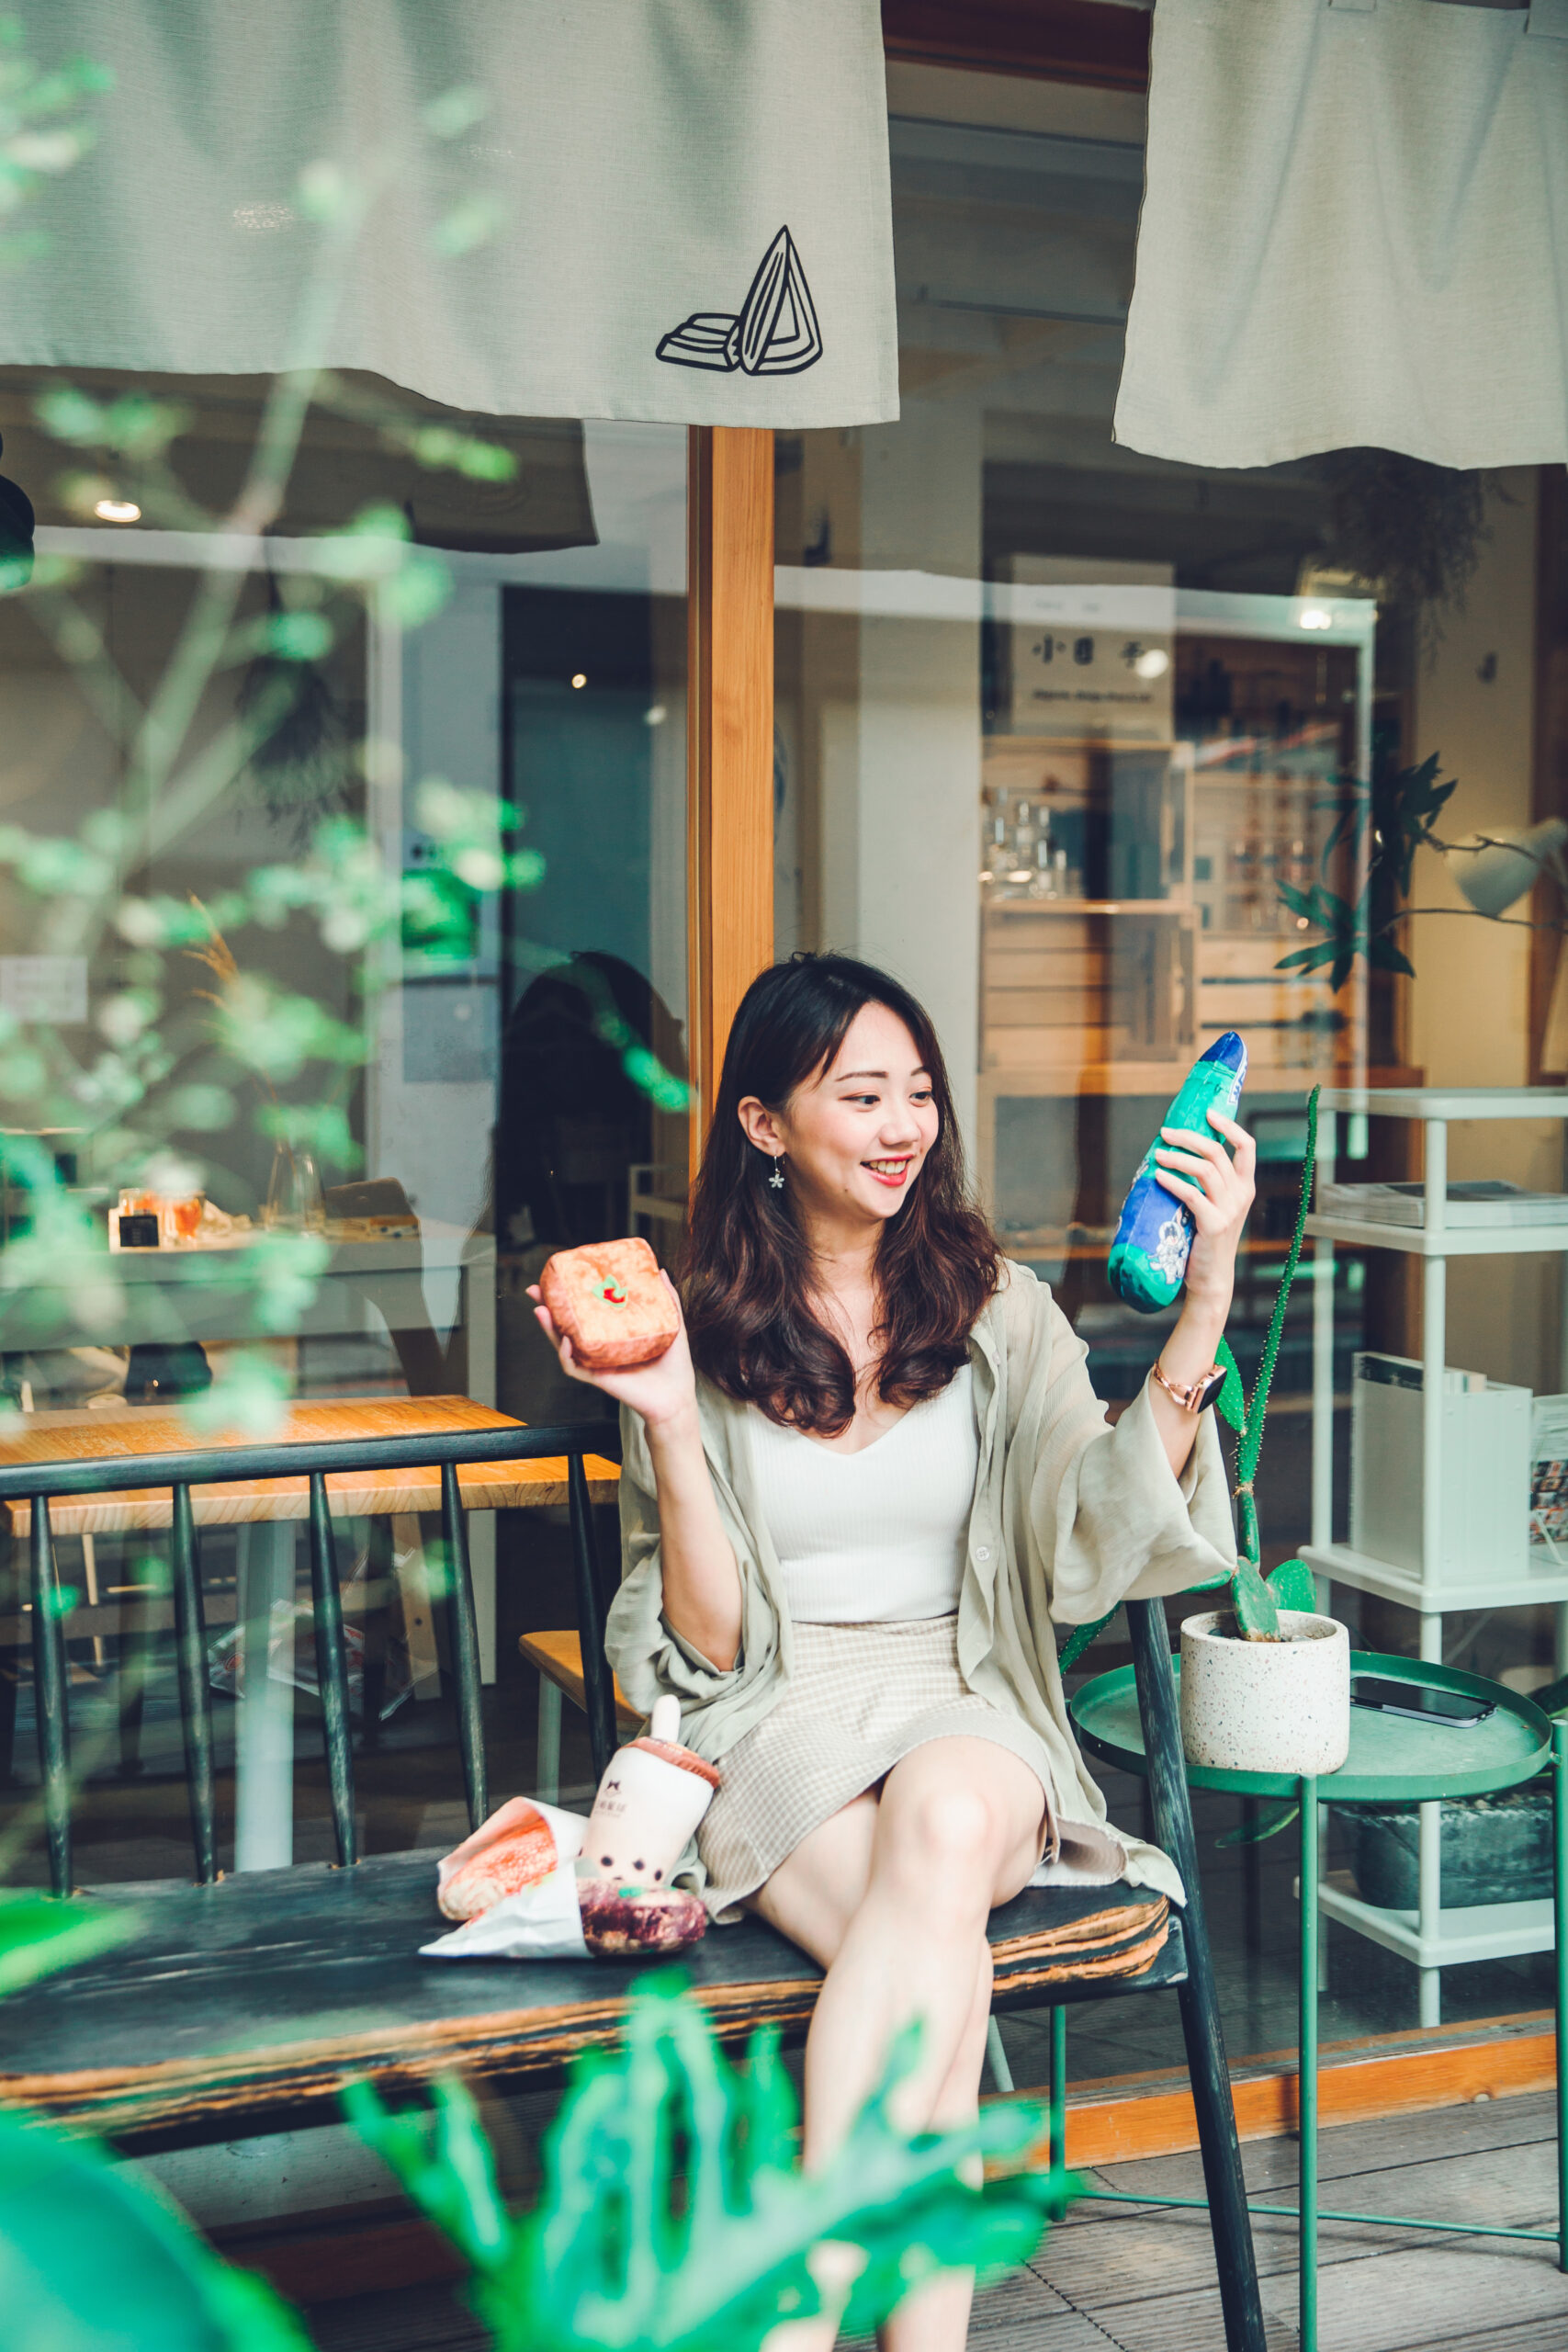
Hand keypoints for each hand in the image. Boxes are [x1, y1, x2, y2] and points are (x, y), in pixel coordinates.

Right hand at [528, 1269, 700, 1431]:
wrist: (678, 1397)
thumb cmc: (674, 1365)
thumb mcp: (672, 1324)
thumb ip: (668, 1300)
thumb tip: (660, 1270)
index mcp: (612, 1334)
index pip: (585, 1312)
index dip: (569, 1297)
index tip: (559, 1277)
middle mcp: (600, 1348)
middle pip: (566, 1326)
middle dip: (548, 1308)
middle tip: (536, 1290)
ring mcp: (596, 1363)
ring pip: (563, 1345)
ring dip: (548, 1329)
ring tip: (541, 1309)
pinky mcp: (598, 1379)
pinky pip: (574, 1367)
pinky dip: (566, 1355)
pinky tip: (566, 1340)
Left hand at [1152, 1108, 1255, 1324]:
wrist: (1210, 1277)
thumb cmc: (1205, 1238)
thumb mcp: (1213, 1205)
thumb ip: (1205, 1183)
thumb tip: (1175, 1152)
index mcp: (1245, 1186)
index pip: (1247, 1146)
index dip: (1230, 1126)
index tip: (1209, 1113)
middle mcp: (1242, 1195)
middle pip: (1218, 1152)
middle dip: (1190, 1137)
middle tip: (1166, 1133)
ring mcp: (1230, 1210)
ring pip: (1206, 1169)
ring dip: (1178, 1157)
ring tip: (1158, 1154)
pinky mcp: (1214, 1225)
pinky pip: (1192, 1195)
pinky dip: (1174, 1181)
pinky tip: (1159, 1176)